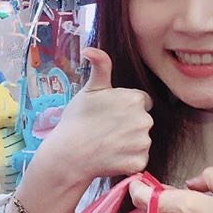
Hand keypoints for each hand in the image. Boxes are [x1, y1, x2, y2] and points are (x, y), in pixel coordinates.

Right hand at [40, 48, 152, 182]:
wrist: (68, 154)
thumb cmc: (77, 120)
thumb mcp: (89, 89)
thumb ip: (100, 66)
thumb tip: (90, 49)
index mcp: (135, 99)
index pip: (141, 102)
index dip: (125, 108)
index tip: (109, 115)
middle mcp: (144, 120)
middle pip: (142, 122)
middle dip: (129, 126)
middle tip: (106, 131)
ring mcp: (143, 143)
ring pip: (141, 142)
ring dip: (129, 144)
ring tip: (107, 145)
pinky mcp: (139, 163)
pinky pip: (138, 161)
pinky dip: (128, 162)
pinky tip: (111, 158)